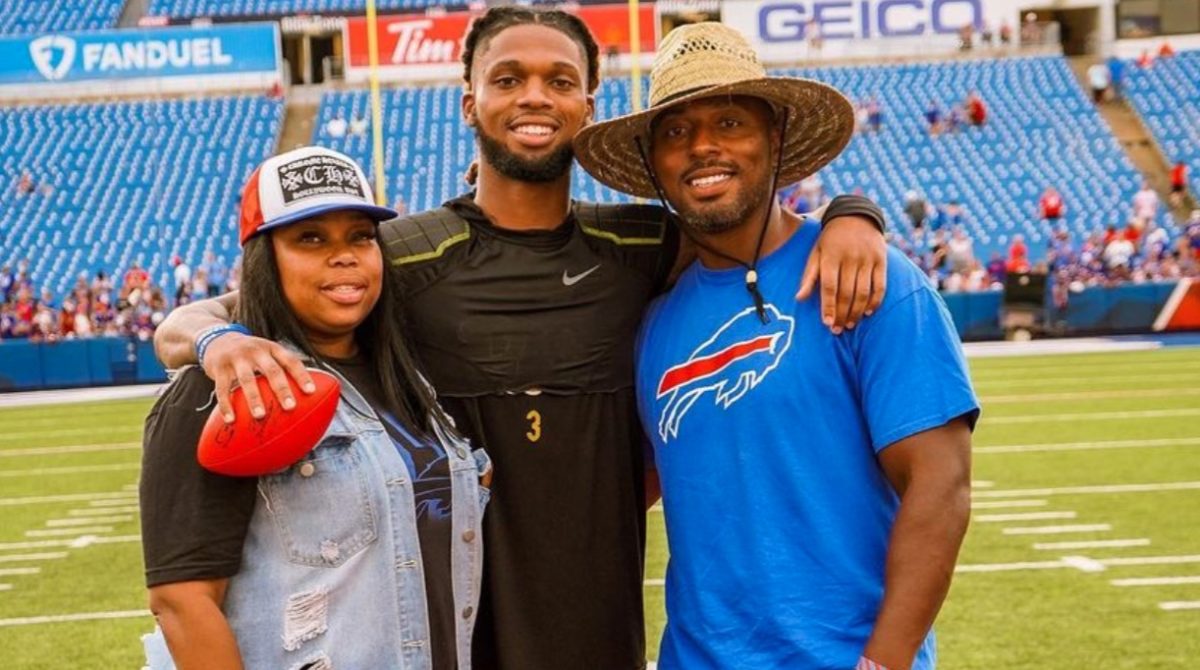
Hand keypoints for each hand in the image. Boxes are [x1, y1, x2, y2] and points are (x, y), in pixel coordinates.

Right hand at [201, 334, 314, 422]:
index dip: (301, 375)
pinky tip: (231, 420)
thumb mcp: (268, 354)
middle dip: (282, 389)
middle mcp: (256, 351)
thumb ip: (282, 370)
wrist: (219, 340)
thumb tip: (307, 398)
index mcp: (272, 349)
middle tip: (290, 407)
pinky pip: (222, 388)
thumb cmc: (252, 355)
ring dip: (254, 399)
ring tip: (261, 416)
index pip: (291, 361)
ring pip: (247, 379)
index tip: (311, 391)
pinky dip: (226, 405)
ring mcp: (237, 358)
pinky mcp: (219, 368)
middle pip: (271, 370)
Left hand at [797, 215, 886, 333]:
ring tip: (850, 324)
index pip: (829, 286)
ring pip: (863, 292)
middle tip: (837, 330)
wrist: (855, 216)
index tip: (827, 323)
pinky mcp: (881, 260)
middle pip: (846, 292)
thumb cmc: (830, 240)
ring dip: (857, 311)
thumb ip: (809, 276)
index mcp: (831, 256)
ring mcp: (867, 259)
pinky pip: (880, 285)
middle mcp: (850, 258)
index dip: (828, 306)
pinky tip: (868, 312)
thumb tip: (799, 299)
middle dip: (842, 314)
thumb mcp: (816, 253)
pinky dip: (875, 301)